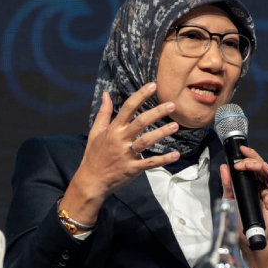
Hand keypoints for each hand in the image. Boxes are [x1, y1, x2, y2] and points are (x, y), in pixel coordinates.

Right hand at [60, 83, 179, 225]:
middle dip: (157, 112)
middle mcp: (120, 139)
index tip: (153, 86)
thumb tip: (105, 94)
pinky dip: (163, 159)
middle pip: (140, 122)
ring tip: (176, 126)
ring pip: (146, 141)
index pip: (128, 108)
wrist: (91, 181)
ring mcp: (127, 154)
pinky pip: (150, 163)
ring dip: (162, 133)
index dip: (141, 95)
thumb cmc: (94, 155)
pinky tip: (175, 155)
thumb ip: (103, 113)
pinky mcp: (132, 168)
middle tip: (172, 105)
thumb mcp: (95, 132)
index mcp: (113, 129)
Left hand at [220, 145, 267, 267]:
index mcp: (253, 186)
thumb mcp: (229, 200)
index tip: (238, 151)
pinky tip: (260, 167)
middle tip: (241, 156)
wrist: (245, 240)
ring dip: (257, 164)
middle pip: (261, 167)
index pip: (253, 168)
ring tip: (246, 163)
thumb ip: (228, 185)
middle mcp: (263, 188)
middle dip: (251, 158)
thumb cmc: (238, 222)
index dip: (247, 157)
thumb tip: (224, 167)